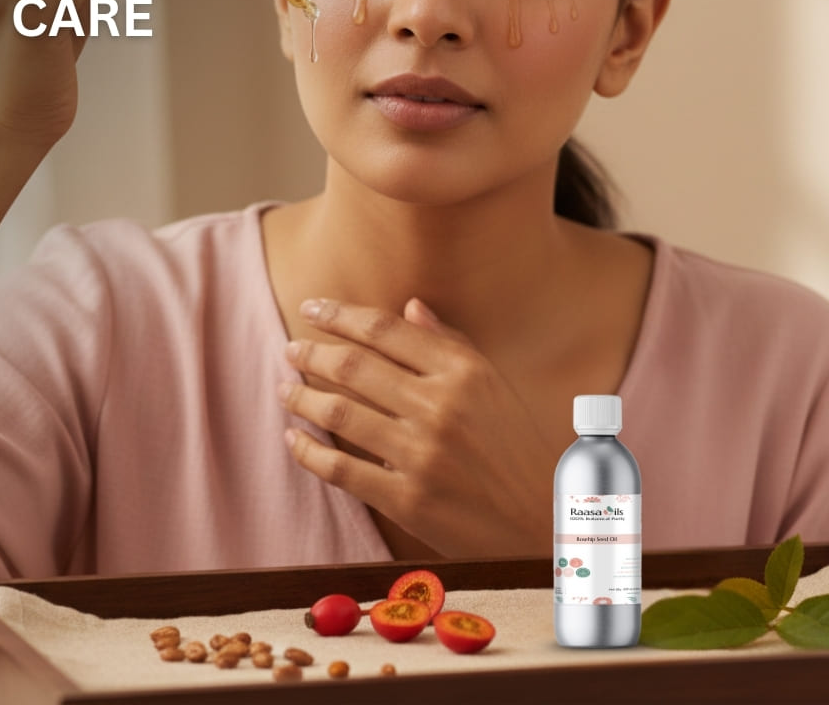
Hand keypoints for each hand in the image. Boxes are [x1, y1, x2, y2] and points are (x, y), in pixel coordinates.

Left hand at [279, 296, 554, 556]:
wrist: (543, 522)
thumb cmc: (517, 445)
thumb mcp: (494, 385)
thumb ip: (449, 344)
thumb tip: (409, 305)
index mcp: (463, 371)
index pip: (385, 329)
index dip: (340, 314)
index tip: (311, 308)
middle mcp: (440, 406)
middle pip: (354, 365)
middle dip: (312, 353)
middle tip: (290, 348)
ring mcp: (421, 454)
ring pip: (340, 413)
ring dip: (302, 396)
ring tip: (285, 388)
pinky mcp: (408, 500)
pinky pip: (341, 469)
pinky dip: (309, 451)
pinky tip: (294, 439)